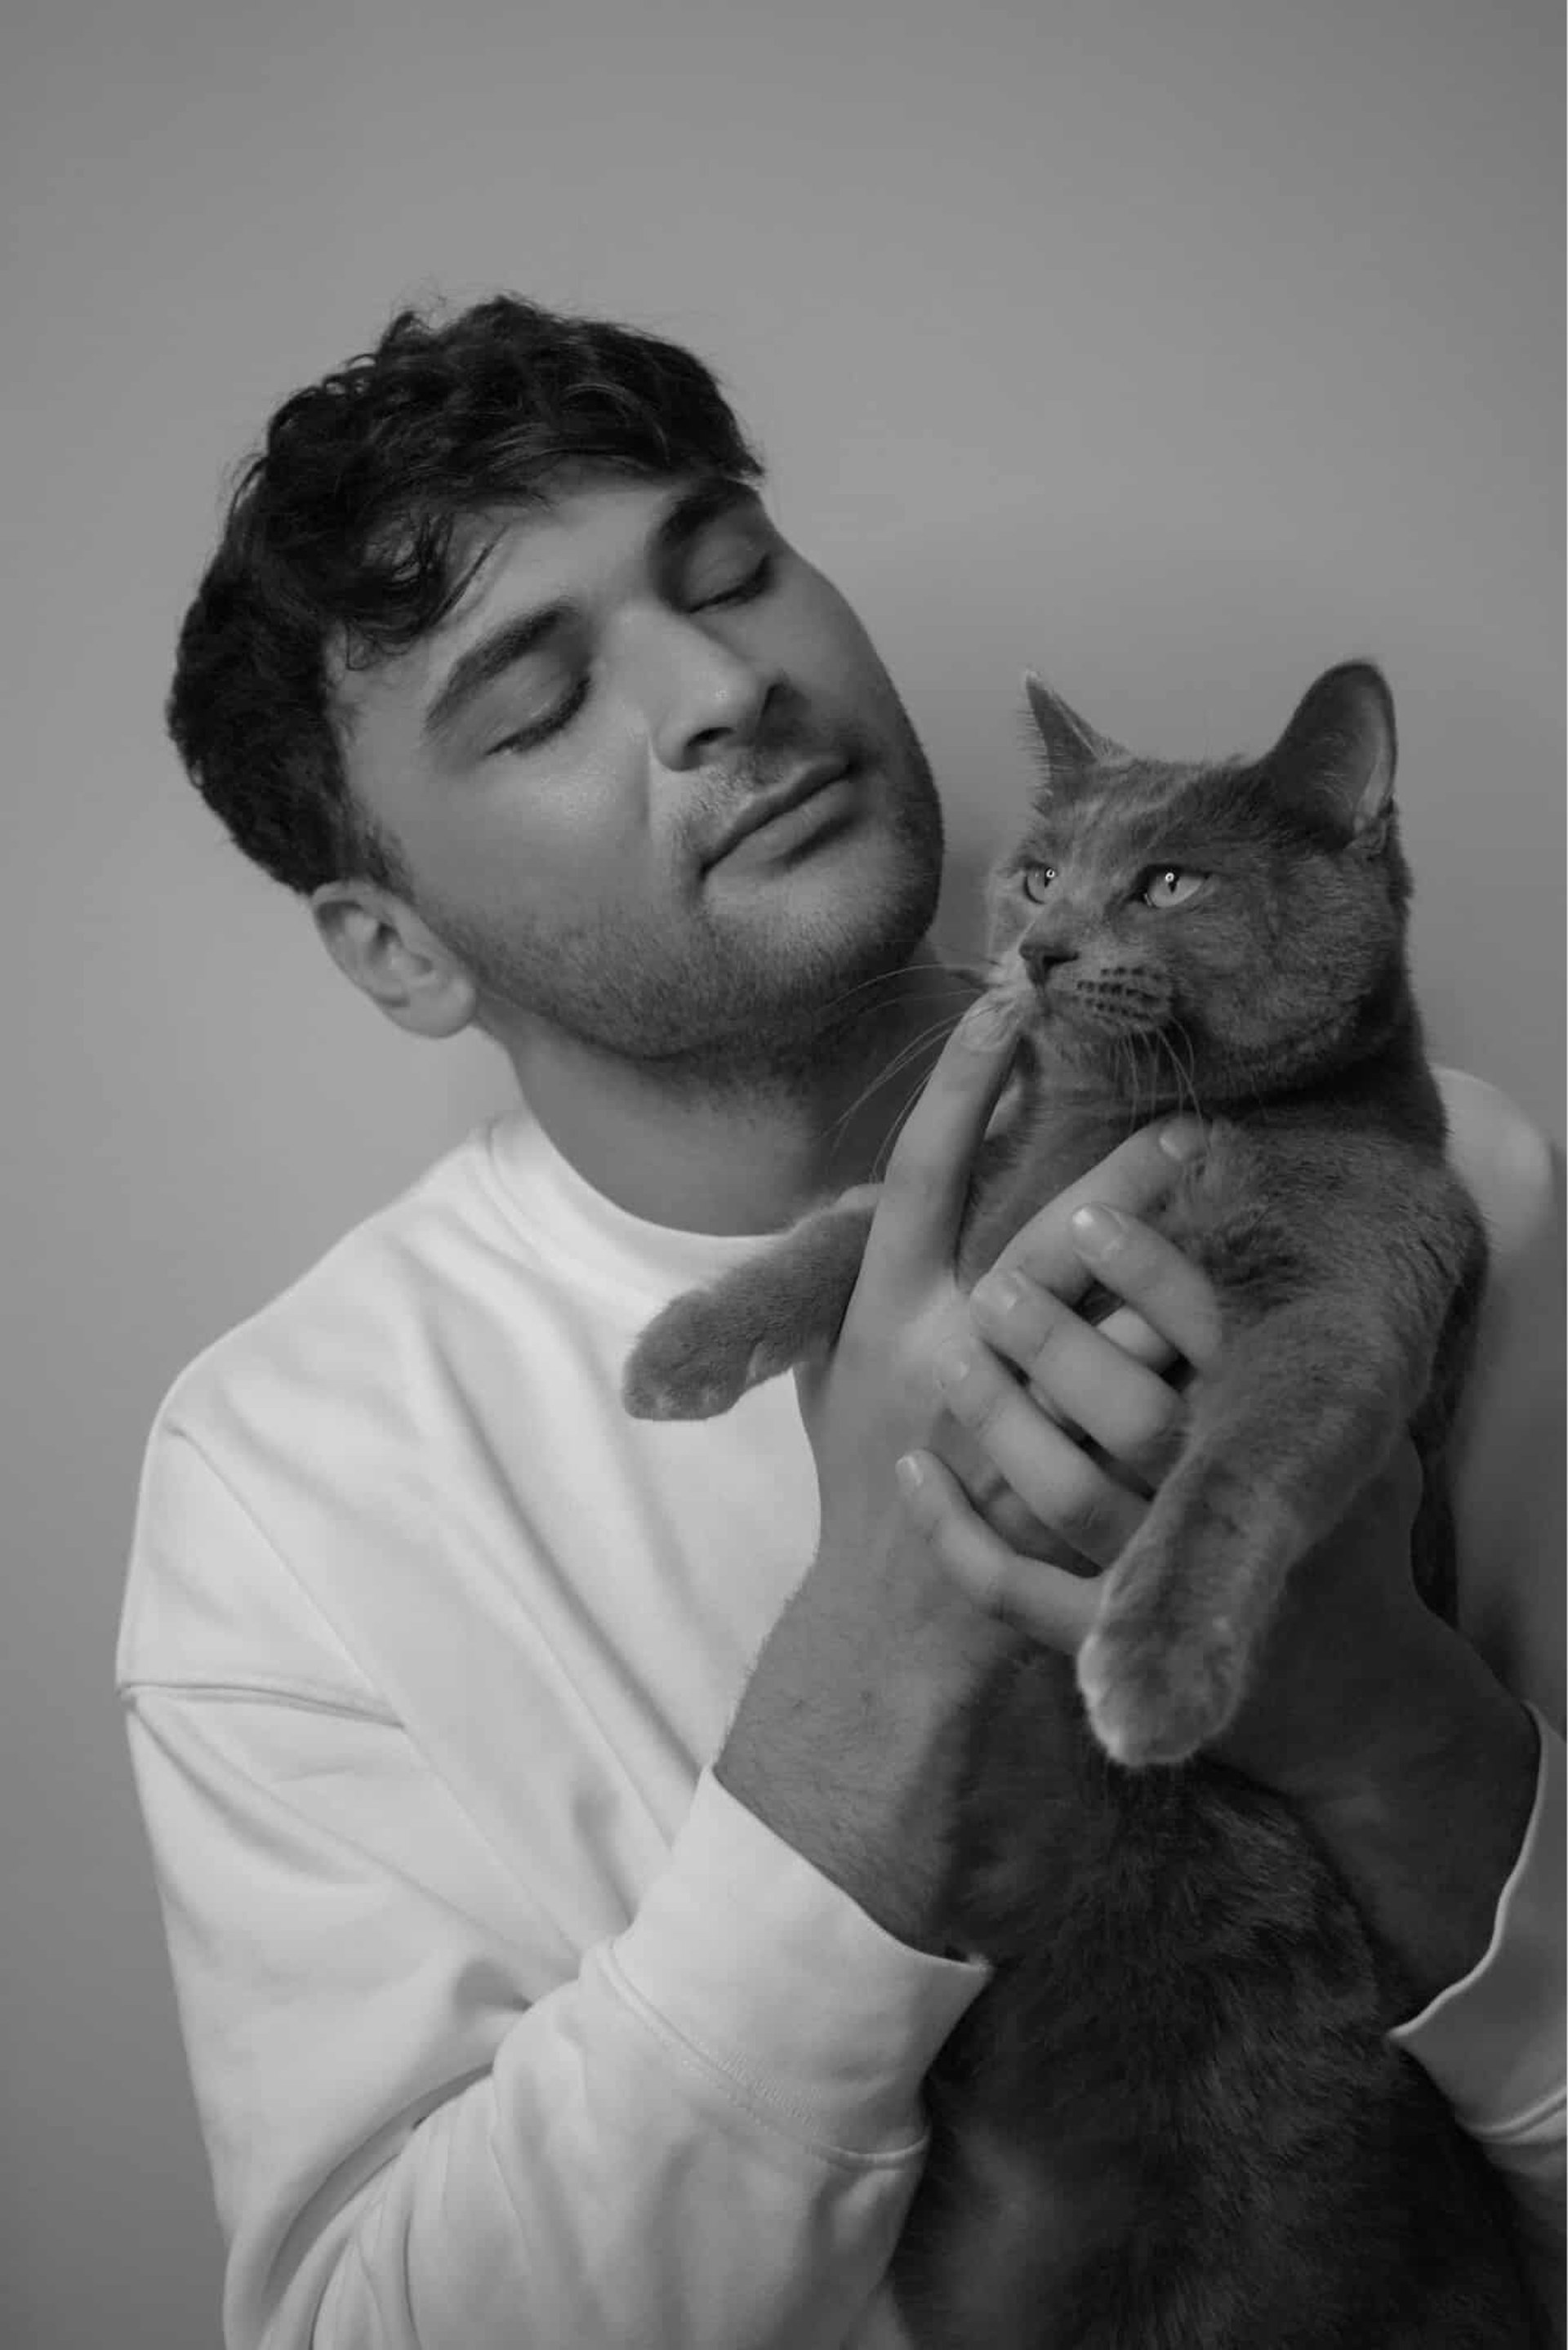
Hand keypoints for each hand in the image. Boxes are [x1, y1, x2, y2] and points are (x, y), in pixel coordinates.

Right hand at [796, 997, 1204, 1665]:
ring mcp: (1011, 1423)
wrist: (898, 1632)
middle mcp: (943, 1356)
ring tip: (1220, 1201)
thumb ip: (850, 1293)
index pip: (920, 1171)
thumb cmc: (865, 1492)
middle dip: (1121, 1178)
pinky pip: (1145, 1404)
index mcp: (882, 1314)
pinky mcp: (1071, 1482)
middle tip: (1187, 1123)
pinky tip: (1231, 1314)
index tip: (1004, 1003)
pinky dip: (1186, 1356)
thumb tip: (874, 1204)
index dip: (961, 1081)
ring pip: (1109, 1319)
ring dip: (1169, 1261)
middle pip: (1045, 1240)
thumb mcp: (831, 1380)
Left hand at [897, 1203, 1437, 1803]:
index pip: (1217, 1346)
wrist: (1361, 1704)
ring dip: (1002, 1421)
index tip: (1091, 1216)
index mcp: (1283, 1446)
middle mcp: (1220, 1511)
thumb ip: (1311, 1356)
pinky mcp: (1111, 1646)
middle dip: (1058, 1344)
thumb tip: (1238, 1220)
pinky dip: (957, 1536)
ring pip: (1067, 1495)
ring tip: (956, 1354)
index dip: (1154, 1276)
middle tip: (997, 1284)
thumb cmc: (1348, 1544)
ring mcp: (1162, 1585)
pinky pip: (1016, 1593)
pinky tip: (915, 1472)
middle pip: (1133, 1417)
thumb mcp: (1355, 1443)